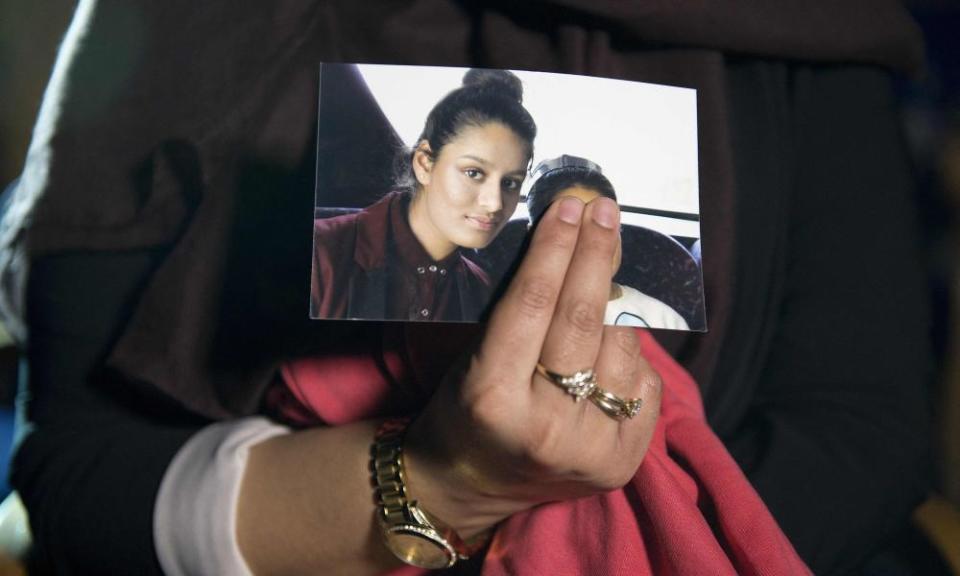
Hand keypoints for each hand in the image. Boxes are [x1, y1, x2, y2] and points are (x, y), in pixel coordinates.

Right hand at [404, 196, 661, 536]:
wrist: (471, 484)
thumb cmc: (464, 408)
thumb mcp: (472, 357)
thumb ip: (520, 311)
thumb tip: (572, 242)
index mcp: (491, 397)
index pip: (534, 303)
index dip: (556, 247)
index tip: (571, 206)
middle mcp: (543, 427)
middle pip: (584, 320)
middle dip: (597, 254)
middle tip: (604, 212)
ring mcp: (588, 450)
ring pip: (622, 347)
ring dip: (617, 303)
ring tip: (603, 278)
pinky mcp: (621, 464)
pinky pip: (645, 383)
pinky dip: (630, 353)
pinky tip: (611, 339)